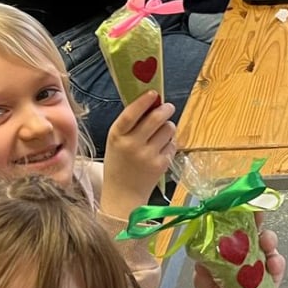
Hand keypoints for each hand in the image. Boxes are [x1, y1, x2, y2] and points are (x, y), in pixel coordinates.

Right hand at [102, 90, 175, 216]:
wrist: (123, 195)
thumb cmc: (118, 164)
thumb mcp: (115, 142)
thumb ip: (129, 125)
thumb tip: (150, 103)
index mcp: (117, 136)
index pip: (132, 114)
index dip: (143, 101)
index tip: (153, 93)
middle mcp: (132, 145)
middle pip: (155, 118)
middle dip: (165, 109)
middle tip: (168, 107)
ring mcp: (148, 156)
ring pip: (168, 129)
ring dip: (168, 126)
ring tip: (163, 130)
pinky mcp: (161, 165)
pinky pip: (172, 144)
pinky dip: (169, 143)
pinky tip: (161, 148)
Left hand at [194, 222, 285, 287]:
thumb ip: (204, 282)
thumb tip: (200, 265)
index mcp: (223, 256)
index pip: (226, 230)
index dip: (230, 217)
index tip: (234, 206)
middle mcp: (242, 257)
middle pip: (250, 232)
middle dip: (255, 221)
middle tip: (258, 216)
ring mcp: (258, 267)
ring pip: (265, 246)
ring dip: (268, 240)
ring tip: (267, 242)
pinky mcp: (272, 280)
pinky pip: (277, 268)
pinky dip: (278, 263)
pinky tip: (275, 263)